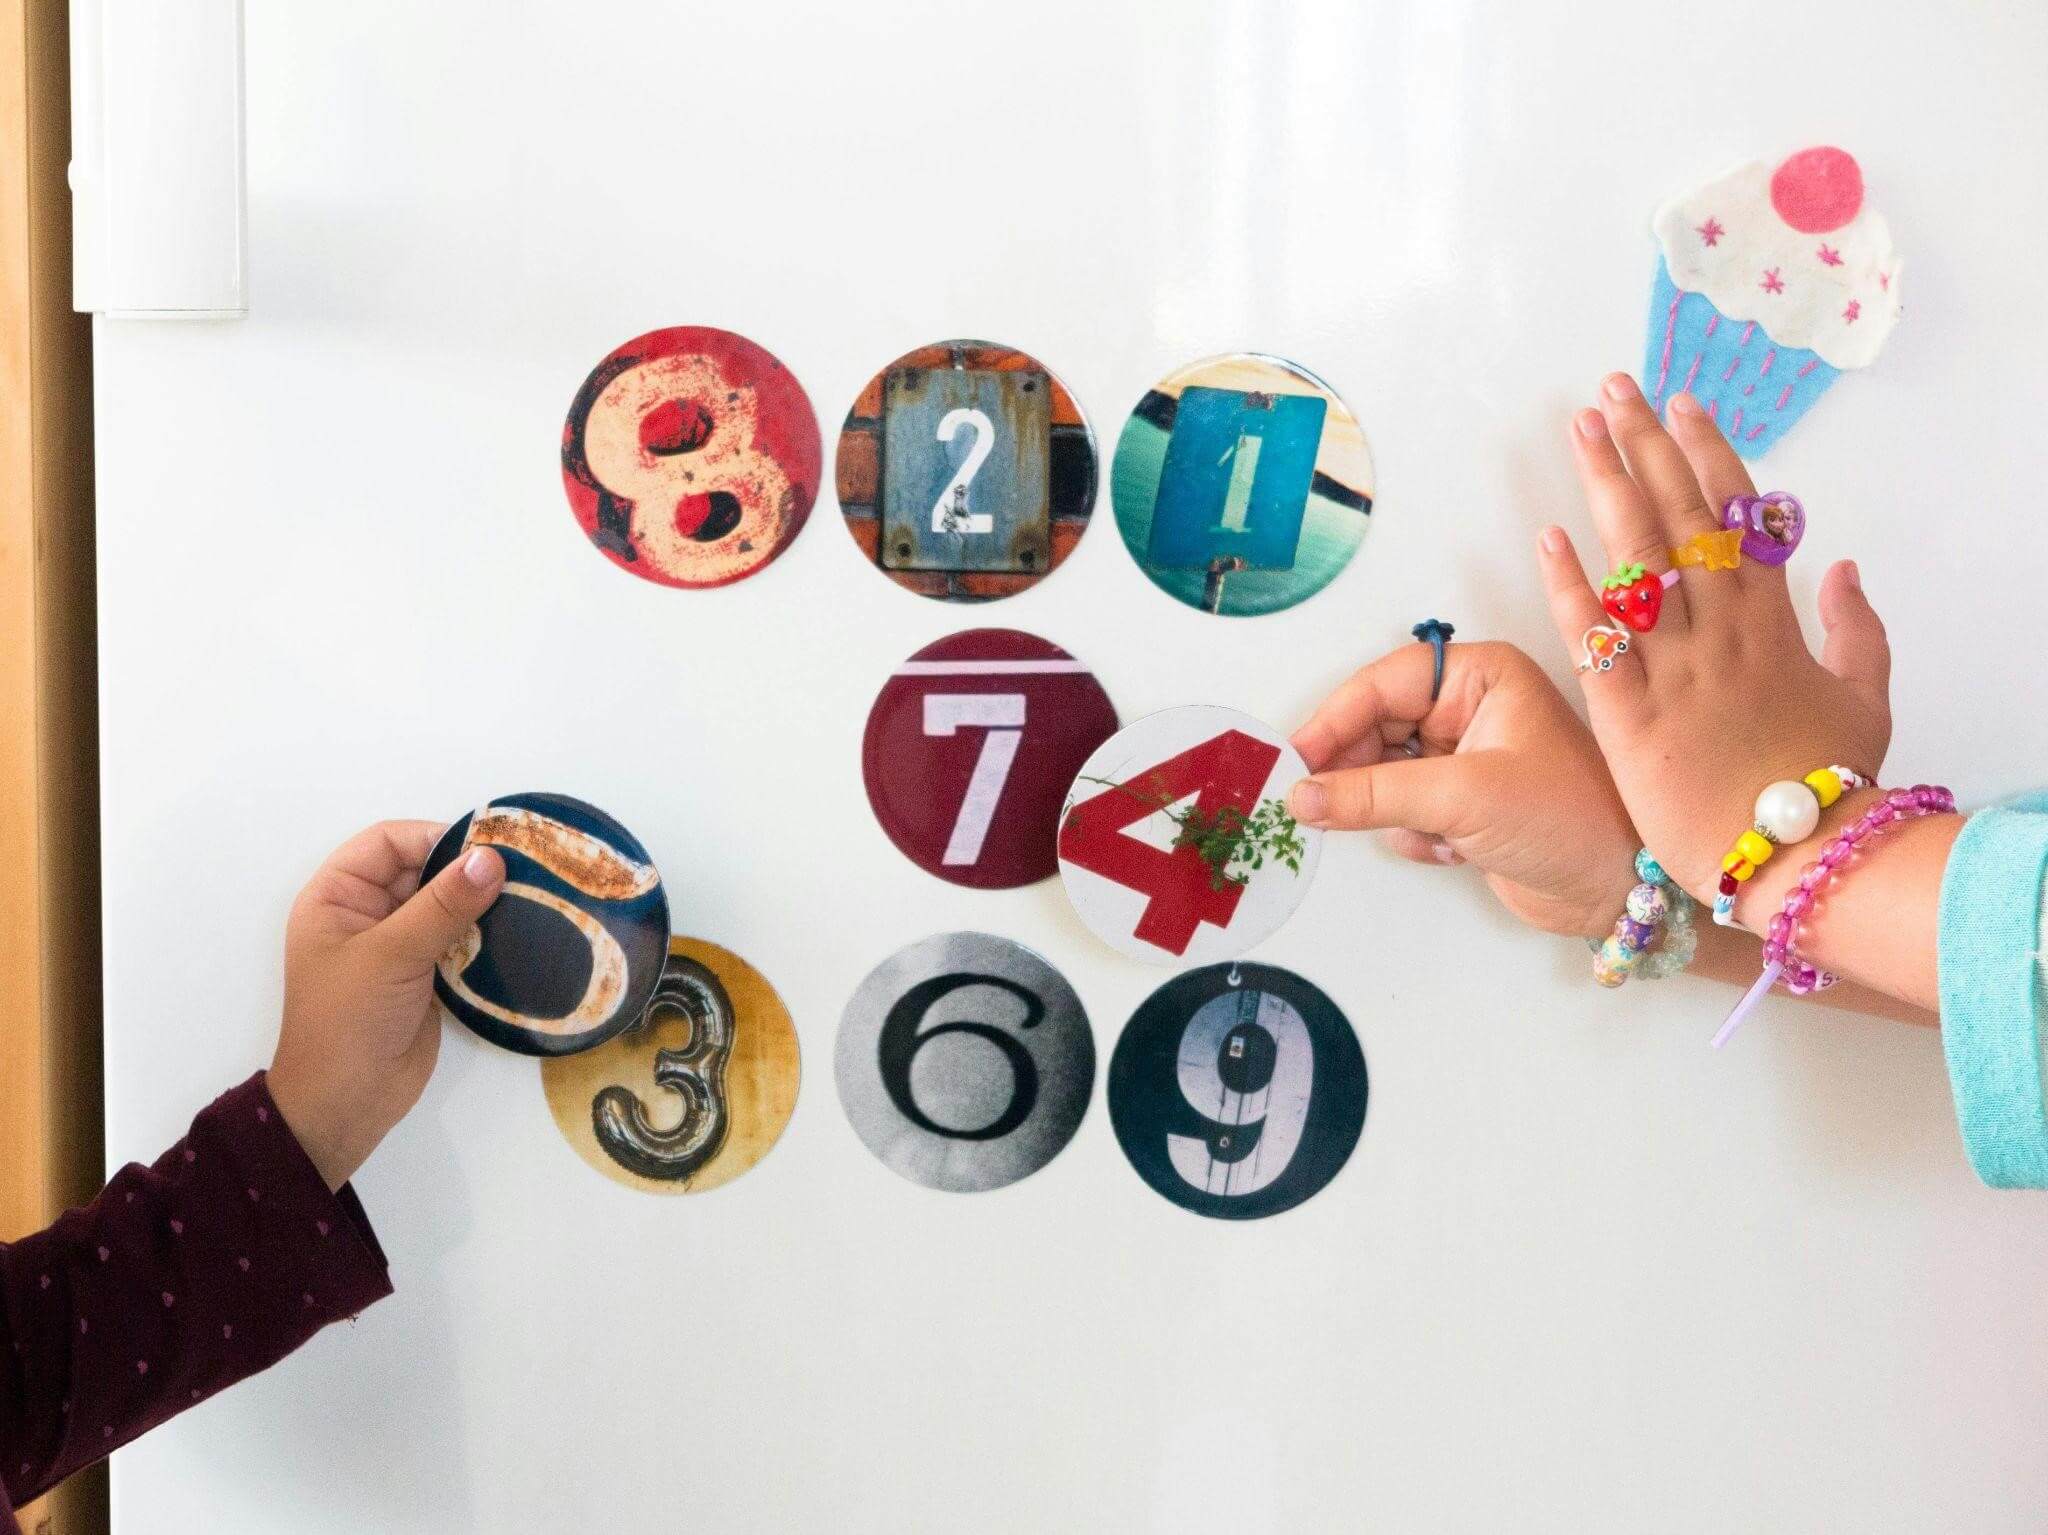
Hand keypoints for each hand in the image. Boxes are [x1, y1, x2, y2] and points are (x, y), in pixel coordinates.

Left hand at [267, 822, 504, 1189]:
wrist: (347, 1105)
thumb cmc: (348, 1022)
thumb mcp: (391, 955)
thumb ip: (443, 905)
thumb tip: (491, 858)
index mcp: (337, 897)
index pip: (388, 843)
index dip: (433, 838)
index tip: (486, 849)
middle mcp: (367, 913)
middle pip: (423, 869)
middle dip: (466, 869)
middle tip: (522, 869)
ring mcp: (399, 945)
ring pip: (447, 904)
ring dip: (482, 903)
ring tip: (530, 897)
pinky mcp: (427, 974)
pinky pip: (461, 939)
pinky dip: (487, 934)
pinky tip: (521, 931)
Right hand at [1287, 638, 1640, 937]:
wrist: (1617, 892)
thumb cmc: (1568, 821)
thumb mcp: (1464, 797)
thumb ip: (1374, 794)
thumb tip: (1300, 796)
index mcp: (1482, 676)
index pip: (1385, 681)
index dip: (1337, 717)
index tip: (1298, 757)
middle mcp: (1470, 707)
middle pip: (1375, 724)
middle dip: (1359, 768)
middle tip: (1323, 802)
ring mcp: (1463, 756)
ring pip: (1382, 771)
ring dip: (1391, 808)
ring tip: (1422, 831)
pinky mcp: (1459, 803)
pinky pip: (1399, 808)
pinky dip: (1412, 833)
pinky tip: (1451, 850)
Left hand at [1537, 375, 1893, 913]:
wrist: (1801, 856)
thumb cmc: (1830, 786)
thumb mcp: (1867, 699)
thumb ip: (1858, 630)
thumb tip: (1846, 568)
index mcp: (1776, 623)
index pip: (1738, 517)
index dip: (1707, 455)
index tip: (1682, 405)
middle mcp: (1724, 630)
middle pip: (1681, 517)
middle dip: (1646, 447)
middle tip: (1612, 391)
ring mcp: (1677, 667)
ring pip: (1638, 559)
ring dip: (1605, 487)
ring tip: (1579, 430)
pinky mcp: (1631, 714)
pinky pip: (1595, 637)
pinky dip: (1570, 585)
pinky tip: (1547, 537)